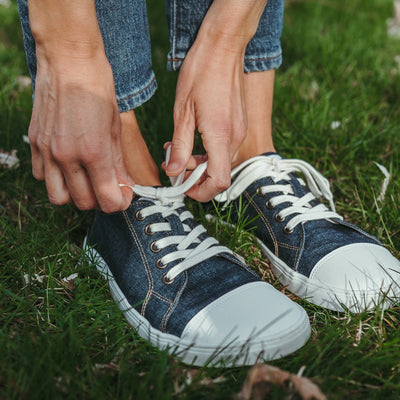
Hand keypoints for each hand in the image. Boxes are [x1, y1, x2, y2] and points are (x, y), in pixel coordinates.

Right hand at [29, 54, 132, 211]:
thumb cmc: (98, 89)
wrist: (68, 60)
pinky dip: (56, 179)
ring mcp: (48, 151)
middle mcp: (68, 157)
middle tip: (108, 187)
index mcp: (94, 152)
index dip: (120, 203)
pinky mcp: (35, 143)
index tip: (124, 195)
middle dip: (100, 200)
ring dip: (75, 195)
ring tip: (86, 180)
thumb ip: (118, 162)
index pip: (108, 200)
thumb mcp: (116, 128)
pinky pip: (42, 177)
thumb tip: (124, 184)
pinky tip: (68, 165)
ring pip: (58, 197)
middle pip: (84, 203)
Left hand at [165, 35, 247, 201]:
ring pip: (221, 162)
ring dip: (200, 163)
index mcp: (221, 137)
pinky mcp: (239, 124)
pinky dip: (209, 152)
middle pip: (219, 174)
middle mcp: (235, 137)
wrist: (223, 46)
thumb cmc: (201, 73)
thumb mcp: (183, 113)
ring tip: (179, 149)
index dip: (200, 192)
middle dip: (195, 176)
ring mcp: (240, 130)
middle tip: (174, 163)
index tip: (182, 186)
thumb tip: (174, 172)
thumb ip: (180, 147)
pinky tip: (194, 138)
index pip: (218, 181)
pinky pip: (225, 148)